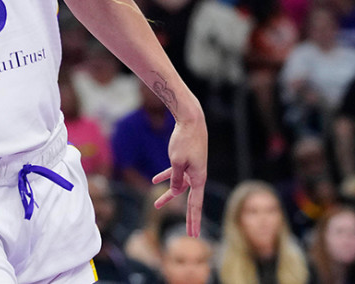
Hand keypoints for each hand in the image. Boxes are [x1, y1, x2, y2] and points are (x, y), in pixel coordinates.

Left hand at [152, 114, 207, 236]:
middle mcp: (198, 175)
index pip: (195, 205)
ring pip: (179, 186)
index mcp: (199, 178)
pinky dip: (166, 177)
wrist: (190, 119)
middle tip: (191, 234)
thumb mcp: (177, 161)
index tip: (194, 234)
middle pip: (191, 200)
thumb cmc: (185, 140)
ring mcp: (192, 168)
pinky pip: (176, 173)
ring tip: (156, 205)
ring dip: (168, 195)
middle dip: (189, 217)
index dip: (193, 221)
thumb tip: (175, 190)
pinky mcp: (186, 160)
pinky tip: (154, 181)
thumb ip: (176, 178)